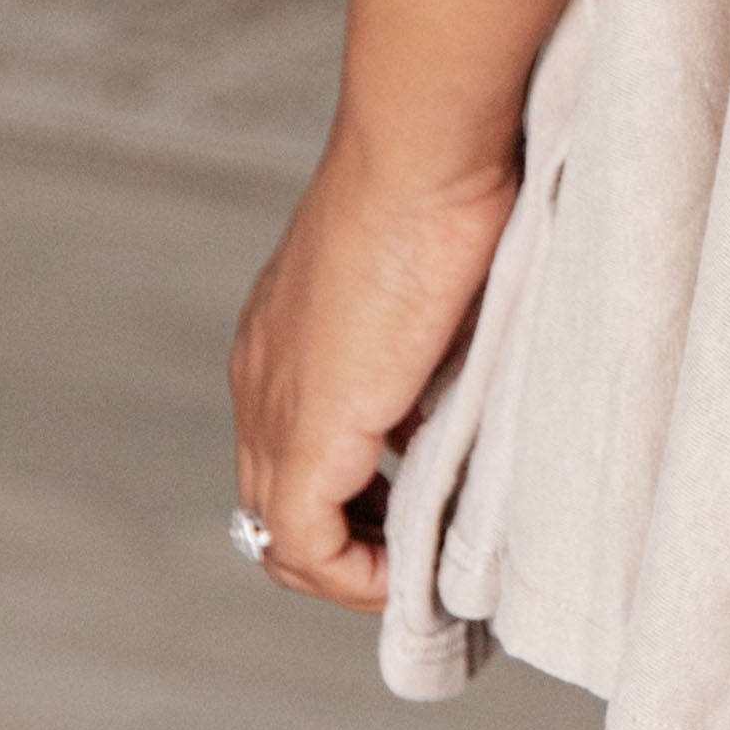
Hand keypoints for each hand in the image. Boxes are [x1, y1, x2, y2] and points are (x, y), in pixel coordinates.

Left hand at [230, 123, 516, 606]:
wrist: (422, 152)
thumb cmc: (449, 181)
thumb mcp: (438, 276)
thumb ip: (435, 339)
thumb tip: (468, 392)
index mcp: (284, 334)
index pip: (291, 445)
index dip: (354, 489)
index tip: (424, 501)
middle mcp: (261, 377)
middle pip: (275, 503)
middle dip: (350, 541)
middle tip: (424, 553)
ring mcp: (275, 408)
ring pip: (281, 537)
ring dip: (352, 567)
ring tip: (421, 573)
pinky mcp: (306, 436)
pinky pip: (306, 548)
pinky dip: (357, 576)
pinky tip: (414, 572)